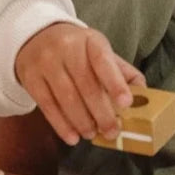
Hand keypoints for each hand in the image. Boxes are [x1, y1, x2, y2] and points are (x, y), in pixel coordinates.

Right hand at [14, 22, 144, 145]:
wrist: (35, 36)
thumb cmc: (76, 49)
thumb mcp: (99, 50)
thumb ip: (121, 71)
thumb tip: (143, 95)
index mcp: (90, 40)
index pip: (104, 61)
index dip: (115, 83)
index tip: (126, 104)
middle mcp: (66, 48)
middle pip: (86, 85)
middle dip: (101, 113)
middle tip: (112, 132)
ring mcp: (46, 62)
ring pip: (66, 97)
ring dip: (82, 121)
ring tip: (92, 135)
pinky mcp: (30, 77)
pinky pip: (47, 105)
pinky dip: (61, 125)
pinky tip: (72, 138)